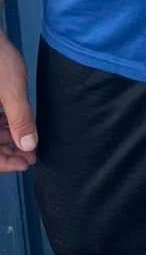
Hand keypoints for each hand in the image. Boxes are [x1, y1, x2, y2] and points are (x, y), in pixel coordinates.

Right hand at [0, 35, 36, 169]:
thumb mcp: (11, 91)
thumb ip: (20, 120)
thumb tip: (29, 146)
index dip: (7, 164)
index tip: (27, 163)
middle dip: (9, 152)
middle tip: (32, 153)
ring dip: (5, 139)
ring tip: (28, 142)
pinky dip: (0, 126)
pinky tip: (15, 125)